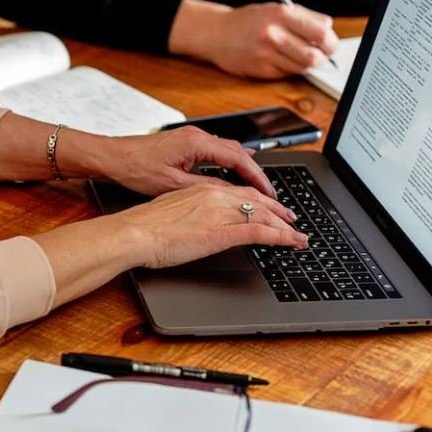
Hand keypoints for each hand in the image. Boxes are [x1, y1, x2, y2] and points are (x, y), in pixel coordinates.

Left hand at [100, 125, 275, 197]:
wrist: (110, 157)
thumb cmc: (134, 168)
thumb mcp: (173, 185)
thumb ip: (205, 188)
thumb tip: (231, 195)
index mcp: (197, 143)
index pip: (239, 159)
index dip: (257, 178)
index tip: (269, 193)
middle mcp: (196, 135)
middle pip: (238, 152)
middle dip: (255, 173)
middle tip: (268, 194)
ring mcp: (190, 137)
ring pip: (227, 150)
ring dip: (242, 168)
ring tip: (255, 188)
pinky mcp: (183, 142)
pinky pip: (214, 151)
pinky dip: (227, 164)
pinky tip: (230, 175)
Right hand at [112, 183, 307, 268]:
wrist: (133, 232)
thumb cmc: (143, 226)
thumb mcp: (169, 211)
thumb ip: (188, 212)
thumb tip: (195, 222)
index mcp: (200, 189)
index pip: (238, 192)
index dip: (259, 200)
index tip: (268, 207)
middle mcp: (214, 195)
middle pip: (256, 200)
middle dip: (278, 210)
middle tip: (291, 219)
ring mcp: (220, 213)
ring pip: (263, 215)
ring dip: (285, 225)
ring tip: (298, 234)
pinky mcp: (222, 232)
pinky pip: (261, 232)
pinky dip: (282, 237)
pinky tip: (292, 242)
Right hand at [169, 0, 339, 78]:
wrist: (215, 33)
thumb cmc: (247, 21)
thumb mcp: (274, 9)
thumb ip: (302, 18)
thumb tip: (328, 31)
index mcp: (282, 14)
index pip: (322, 31)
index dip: (330, 40)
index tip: (329, 43)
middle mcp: (274, 34)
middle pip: (315, 55)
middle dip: (324, 58)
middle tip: (322, 56)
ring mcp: (266, 54)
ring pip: (303, 67)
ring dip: (307, 65)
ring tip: (300, 57)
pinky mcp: (260, 70)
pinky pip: (286, 73)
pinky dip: (289, 69)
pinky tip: (281, 61)